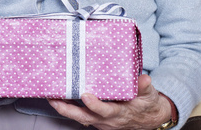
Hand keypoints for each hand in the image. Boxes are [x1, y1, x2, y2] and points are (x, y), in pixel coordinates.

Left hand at [48, 75, 172, 129]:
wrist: (149, 118)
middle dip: (67, 109)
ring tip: (50, 96)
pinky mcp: (97, 119)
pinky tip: (60, 97)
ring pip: (80, 117)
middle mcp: (108, 120)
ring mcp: (101, 121)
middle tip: (53, 99)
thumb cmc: (147, 104)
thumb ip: (145, 87)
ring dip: (64, 108)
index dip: (95, 105)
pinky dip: (69, 107)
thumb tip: (144, 79)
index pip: (105, 111)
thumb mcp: (149, 95)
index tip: (85, 95)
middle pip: (85, 117)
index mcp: (120, 113)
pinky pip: (81, 115)